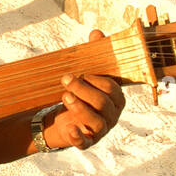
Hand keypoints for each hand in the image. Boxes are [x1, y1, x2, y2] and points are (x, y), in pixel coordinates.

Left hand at [44, 29, 124, 150]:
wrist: (60, 120)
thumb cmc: (78, 95)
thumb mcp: (85, 76)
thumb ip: (93, 55)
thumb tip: (96, 33)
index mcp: (115, 99)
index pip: (112, 88)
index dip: (96, 80)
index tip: (80, 72)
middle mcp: (112, 116)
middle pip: (103, 103)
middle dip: (84, 89)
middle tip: (66, 80)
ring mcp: (100, 131)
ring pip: (96, 121)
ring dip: (79, 108)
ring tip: (64, 96)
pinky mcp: (86, 142)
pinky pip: (84, 142)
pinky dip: (77, 136)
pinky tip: (68, 128)